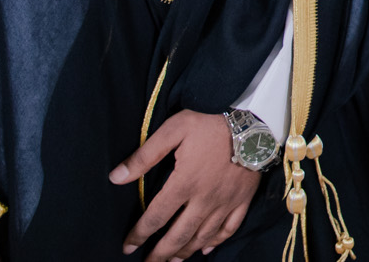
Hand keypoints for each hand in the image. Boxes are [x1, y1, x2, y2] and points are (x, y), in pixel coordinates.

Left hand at [109, 110, 262, 260]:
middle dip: (160, 254)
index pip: (155, 217)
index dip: (139, 235)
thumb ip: (144, 156)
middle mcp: (204, 199)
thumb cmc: (210, 121)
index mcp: (184, 183)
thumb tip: (115, 178)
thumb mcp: (173, 130)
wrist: (253, 119)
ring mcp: (226, 202)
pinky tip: (205, 248)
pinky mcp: (243, 199)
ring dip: (185, 252)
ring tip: (172, 261)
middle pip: (178, 236)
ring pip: (202, 237)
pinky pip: (229, 228)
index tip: (127, 246)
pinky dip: (216, 242)